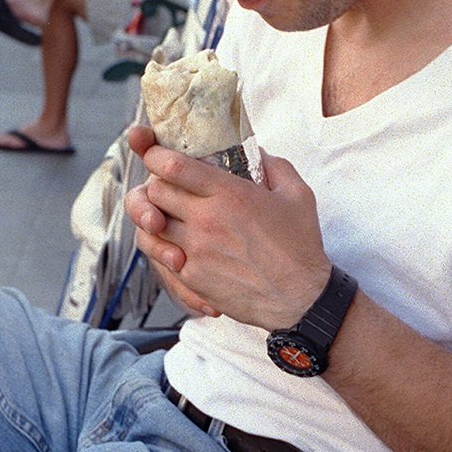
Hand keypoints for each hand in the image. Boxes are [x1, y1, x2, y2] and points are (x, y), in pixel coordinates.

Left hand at [122, 126, 332, 325]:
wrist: (299, 298)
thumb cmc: (300, 247)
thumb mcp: (297, 195)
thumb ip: (273, 166)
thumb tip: (256, 152)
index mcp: (228, 193)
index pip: (173, 166)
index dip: (156, 155)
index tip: (155, 154)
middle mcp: (206, 220)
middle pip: (155, 193)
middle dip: (157, 185)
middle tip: (168, 188)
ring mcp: (195, 250)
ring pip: (151, 227)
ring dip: (156, 219)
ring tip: (170, 218)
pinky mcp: (191, 277)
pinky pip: (161, 257)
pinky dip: (165, 249)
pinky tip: (180, 247)